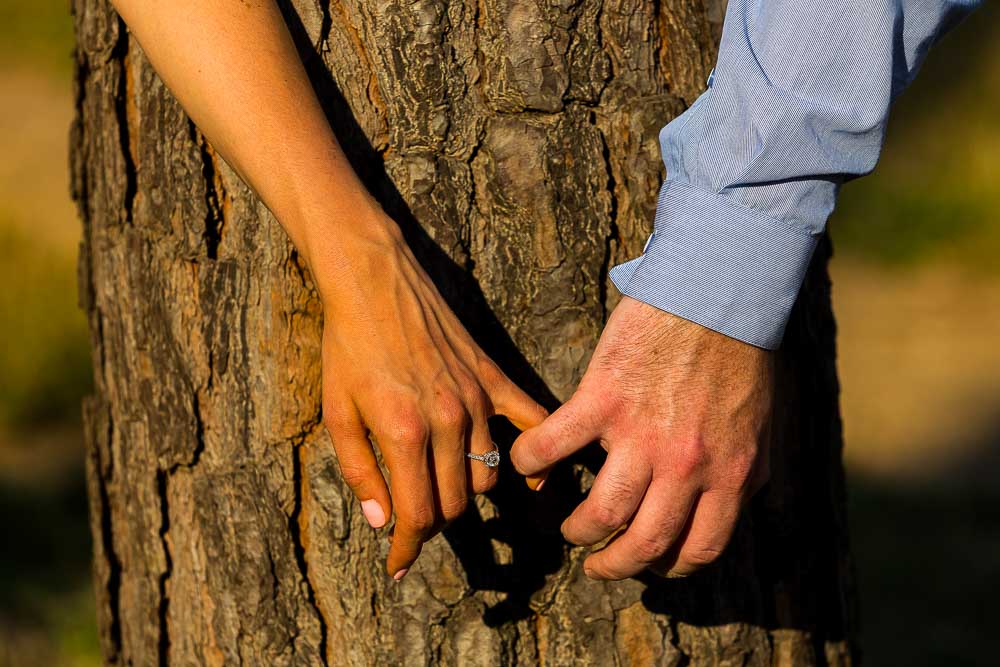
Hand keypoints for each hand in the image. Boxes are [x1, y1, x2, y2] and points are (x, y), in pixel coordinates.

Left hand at [311, 207, 547, 579]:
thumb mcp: (336, 413)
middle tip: (410, 522)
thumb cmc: (347, 347)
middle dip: (431, 523)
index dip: (406, 550)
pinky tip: (537, 482)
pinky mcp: (493, 379)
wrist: (375, 282)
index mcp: (405, 433)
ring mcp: (477, 400)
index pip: (418, 516)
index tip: (397, 568)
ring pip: (486, 477)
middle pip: (455, 504)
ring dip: (464, 495)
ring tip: (441, 490)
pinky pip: (532, 424)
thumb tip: (381, 523)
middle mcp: (448, 422)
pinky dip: (538, 458)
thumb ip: (359, 472)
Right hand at [510, 297, 771, 578]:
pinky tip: (528, 468)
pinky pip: (553, 446)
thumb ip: (743, 473)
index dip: (669, 568)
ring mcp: (641, 434)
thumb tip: (735, 507)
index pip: (698, 550)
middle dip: (615, 566)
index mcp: (728, 474)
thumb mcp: (760, 428)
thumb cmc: (740, 355)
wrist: (717, 291)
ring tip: (569, 528)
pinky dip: (532, 463)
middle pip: (644, 545)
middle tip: (597, 564)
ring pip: (601, 512)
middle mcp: (686, 466)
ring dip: (579, 530)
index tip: (650, 565)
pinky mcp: (602, 398)